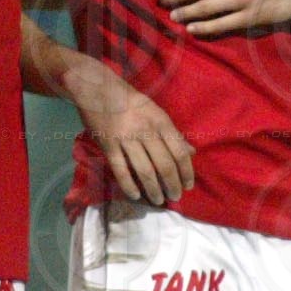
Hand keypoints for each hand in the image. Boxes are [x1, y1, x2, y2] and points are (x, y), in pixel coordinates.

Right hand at [70, 65, 193, 206]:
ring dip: (153, 189)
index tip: (188, 185)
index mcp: (160, 121)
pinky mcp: (108, 145)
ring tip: (158, 200)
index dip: (186, 172)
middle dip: (172, 185)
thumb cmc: (132, 102)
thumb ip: (173, 133)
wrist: (98, 89)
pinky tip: (136, 194)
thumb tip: (191, 152)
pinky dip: (129, 185)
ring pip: (144, 171)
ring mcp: (126, 139)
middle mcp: (145, 131)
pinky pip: (120, 170)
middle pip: (164, 165)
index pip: (179, 152)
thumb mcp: (156, 112)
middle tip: (175, 197)